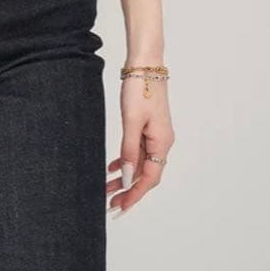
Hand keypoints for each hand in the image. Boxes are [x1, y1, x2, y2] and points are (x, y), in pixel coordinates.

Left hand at [106, 76, 174, 215]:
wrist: (145, 63)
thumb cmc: (139, 88)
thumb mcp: (131, 121)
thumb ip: (129, 151)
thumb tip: (128, 178)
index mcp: (162, 142)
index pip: (149, 178)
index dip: (135, 194)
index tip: (120, 207)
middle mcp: (162, 141)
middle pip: (146, 173)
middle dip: (128, 189)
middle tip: (110, 203)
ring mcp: (156, 133)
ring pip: (141, 162)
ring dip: (125, 175)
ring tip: (107, 188)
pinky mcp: (148, 126)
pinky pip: (138, 150)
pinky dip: (127, 159)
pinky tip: (113, 167)